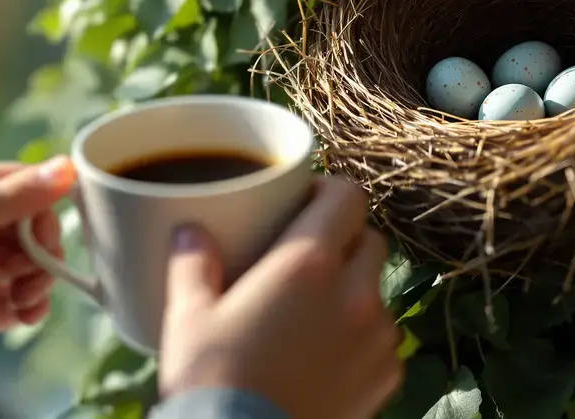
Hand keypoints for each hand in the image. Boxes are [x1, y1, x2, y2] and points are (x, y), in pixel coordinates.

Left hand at [0, 157, 75, 353]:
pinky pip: (21, 299)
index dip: (42, 202)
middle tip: (39, 265)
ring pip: (30, 263)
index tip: (52, 226)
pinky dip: (32, 305)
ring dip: (39, 277)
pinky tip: (28, 311)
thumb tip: (68, 165)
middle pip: (29, 225)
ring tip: (26, 294)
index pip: (17, 183)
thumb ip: (14, 196)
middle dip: (41, 246)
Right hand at [158, 177, 403, 418]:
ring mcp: (377, 338)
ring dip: (354, 292)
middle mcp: (355, 294)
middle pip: (369, 241)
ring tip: (314, 313)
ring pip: (378, 293)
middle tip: (305, 258)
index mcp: (308, 264)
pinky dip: (361, 339)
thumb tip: (189, 232)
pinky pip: (384, 341)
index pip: (347, 197)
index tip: (305, 202)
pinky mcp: (386, 378)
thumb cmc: (211, 383)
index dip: (328, 191)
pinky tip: (326, 356)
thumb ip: (193, 264)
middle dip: (343, 241)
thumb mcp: (189, 318)